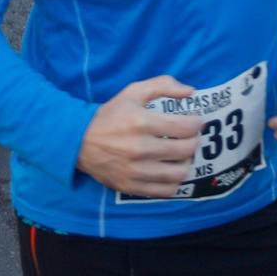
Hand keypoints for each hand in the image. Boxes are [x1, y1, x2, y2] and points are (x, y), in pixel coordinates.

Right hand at [76, 76, 202, 196]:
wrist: (79, 141)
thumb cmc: (110, 114)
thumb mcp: (133, 92)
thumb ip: (163, 85)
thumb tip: (191, 91)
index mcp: (141, 122)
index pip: (186, 127)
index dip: (197, 123)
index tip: (195, 121)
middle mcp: (139, 148)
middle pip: (186, 150)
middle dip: (193, 141)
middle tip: (189, 137)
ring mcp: (135, 171)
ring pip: (179, 173)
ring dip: (186, 162)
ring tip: (181, 155)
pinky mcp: (131, 187)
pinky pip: (165, 190)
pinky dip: (174, 181)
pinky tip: (170, 170)